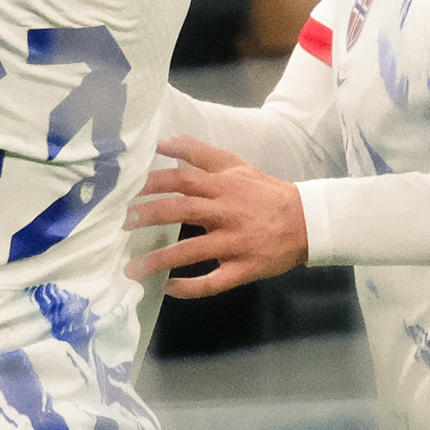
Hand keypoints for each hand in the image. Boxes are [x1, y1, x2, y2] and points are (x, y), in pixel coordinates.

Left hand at [128, 138, 309, 295]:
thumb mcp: (236, 166)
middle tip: (122, 224)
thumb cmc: (264, 193)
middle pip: (183, 210)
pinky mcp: (244, 269)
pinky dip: (190, 288)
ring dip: (159, 261)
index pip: (183, 179)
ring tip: (131, 269)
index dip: (153, 183)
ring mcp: (235, 243)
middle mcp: (227, 213)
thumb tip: (164, 142)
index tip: (126, 189)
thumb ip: (199, 154)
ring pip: (193, 251)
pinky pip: (214, 282)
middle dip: (149, 216)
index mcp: (224, 187)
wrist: (308, 222)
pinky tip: (168, 288)